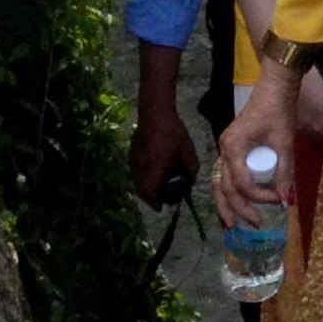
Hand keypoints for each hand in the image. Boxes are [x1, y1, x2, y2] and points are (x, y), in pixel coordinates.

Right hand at [131, 40, 197, 206]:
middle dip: (151, 197)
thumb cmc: (174, 134)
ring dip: (147, 187)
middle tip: (162, 198)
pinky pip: (136, 172)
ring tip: (160, 185)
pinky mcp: (132, 155)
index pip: (150, 195)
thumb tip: (191, 181)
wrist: (156, 114)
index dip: (156, 203)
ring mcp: (133, 162)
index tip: (162, 208)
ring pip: (138, 182)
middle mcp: (140, 170)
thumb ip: (191, 171)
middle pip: (142, 191)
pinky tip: (155, 171)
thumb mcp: (188, 153)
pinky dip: (144, 177)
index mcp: (153, 172)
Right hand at [215, 70, 297, 227]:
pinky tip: (236, 204)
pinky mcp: (232, 148)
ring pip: (221, 183)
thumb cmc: (279, 111)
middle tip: (253, 225)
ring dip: (227, 204)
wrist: (275, 88)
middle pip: (225, 187)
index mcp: (233, 147)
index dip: (259, 197)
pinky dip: (230, 191)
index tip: (278, 201)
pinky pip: (227, 175)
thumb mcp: (285, 142)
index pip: (242, 183)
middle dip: (237, 209)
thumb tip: (286, 201)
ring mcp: (226, 148)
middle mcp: (224, 149)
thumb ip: (285, 172)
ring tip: (232, 224)